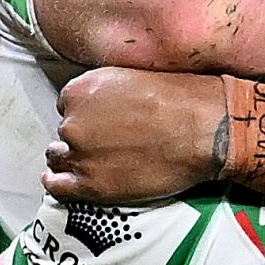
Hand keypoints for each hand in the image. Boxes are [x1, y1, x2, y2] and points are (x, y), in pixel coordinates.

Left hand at [44, 69, 228, 202]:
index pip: (68, 105)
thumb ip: (109, 92)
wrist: (206, 130)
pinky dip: (59, 184)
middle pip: (65, 131)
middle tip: (109, 142)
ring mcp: (80, 154)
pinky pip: (57, 186)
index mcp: (82, 89)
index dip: (87, 115)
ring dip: (74, 158)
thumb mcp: (136, 77)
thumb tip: (106, 109)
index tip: (103, 122)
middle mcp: (73, 120)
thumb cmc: (183, 100)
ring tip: (97, 162)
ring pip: (59, 156)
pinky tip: (70, 181)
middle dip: (82, 136)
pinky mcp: (91, 185)